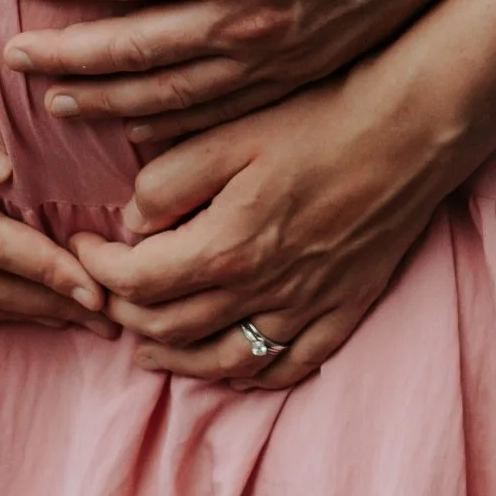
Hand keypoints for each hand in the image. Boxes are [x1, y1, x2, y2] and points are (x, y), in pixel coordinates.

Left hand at [0, 0, 495, 141]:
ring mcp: (278, 54)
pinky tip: (136, 126)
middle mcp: (250, 16)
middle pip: (131, 50)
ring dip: (106, 100)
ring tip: (54, 100)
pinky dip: (169, 125)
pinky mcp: (303, 71)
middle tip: (8, 57)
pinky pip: (221, 111)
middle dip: (63, 54)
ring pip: (171, 95)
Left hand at [71, 69, 470, 387]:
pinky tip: (231, 366)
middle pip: (169, 329)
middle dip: (124, 312)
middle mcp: (262, 291)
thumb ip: (167, 182)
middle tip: (106, 288)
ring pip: (222, 362)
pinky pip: (288, 366)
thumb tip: (135, 223)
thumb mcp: (229, 134)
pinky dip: (249, 376)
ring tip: (148, 347)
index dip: (97, 265)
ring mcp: (305, 308)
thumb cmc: (321, 119)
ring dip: (174, 360)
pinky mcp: (343, 309)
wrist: (411, 129)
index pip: (136, 281)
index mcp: (226, 247)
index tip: (84, 242)